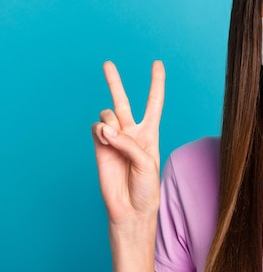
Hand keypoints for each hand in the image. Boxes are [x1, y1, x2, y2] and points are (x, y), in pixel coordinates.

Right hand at [91, 61, 164, 225]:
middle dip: (114, 82)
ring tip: (114, 139)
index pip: (154, 102)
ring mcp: (114, 138)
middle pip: (123, 101)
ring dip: (110, 122)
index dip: (156, 82)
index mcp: (150, 132)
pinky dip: (100, 131)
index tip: (157, 63)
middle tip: (107, 63)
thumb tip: (105, 129)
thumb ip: (127, 142)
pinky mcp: (99, 146)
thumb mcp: (146, 162)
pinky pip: (96, 128)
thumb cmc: (146, 187)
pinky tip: (105, 141)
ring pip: (107, 115)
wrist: (130, 209)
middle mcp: (131, 132)